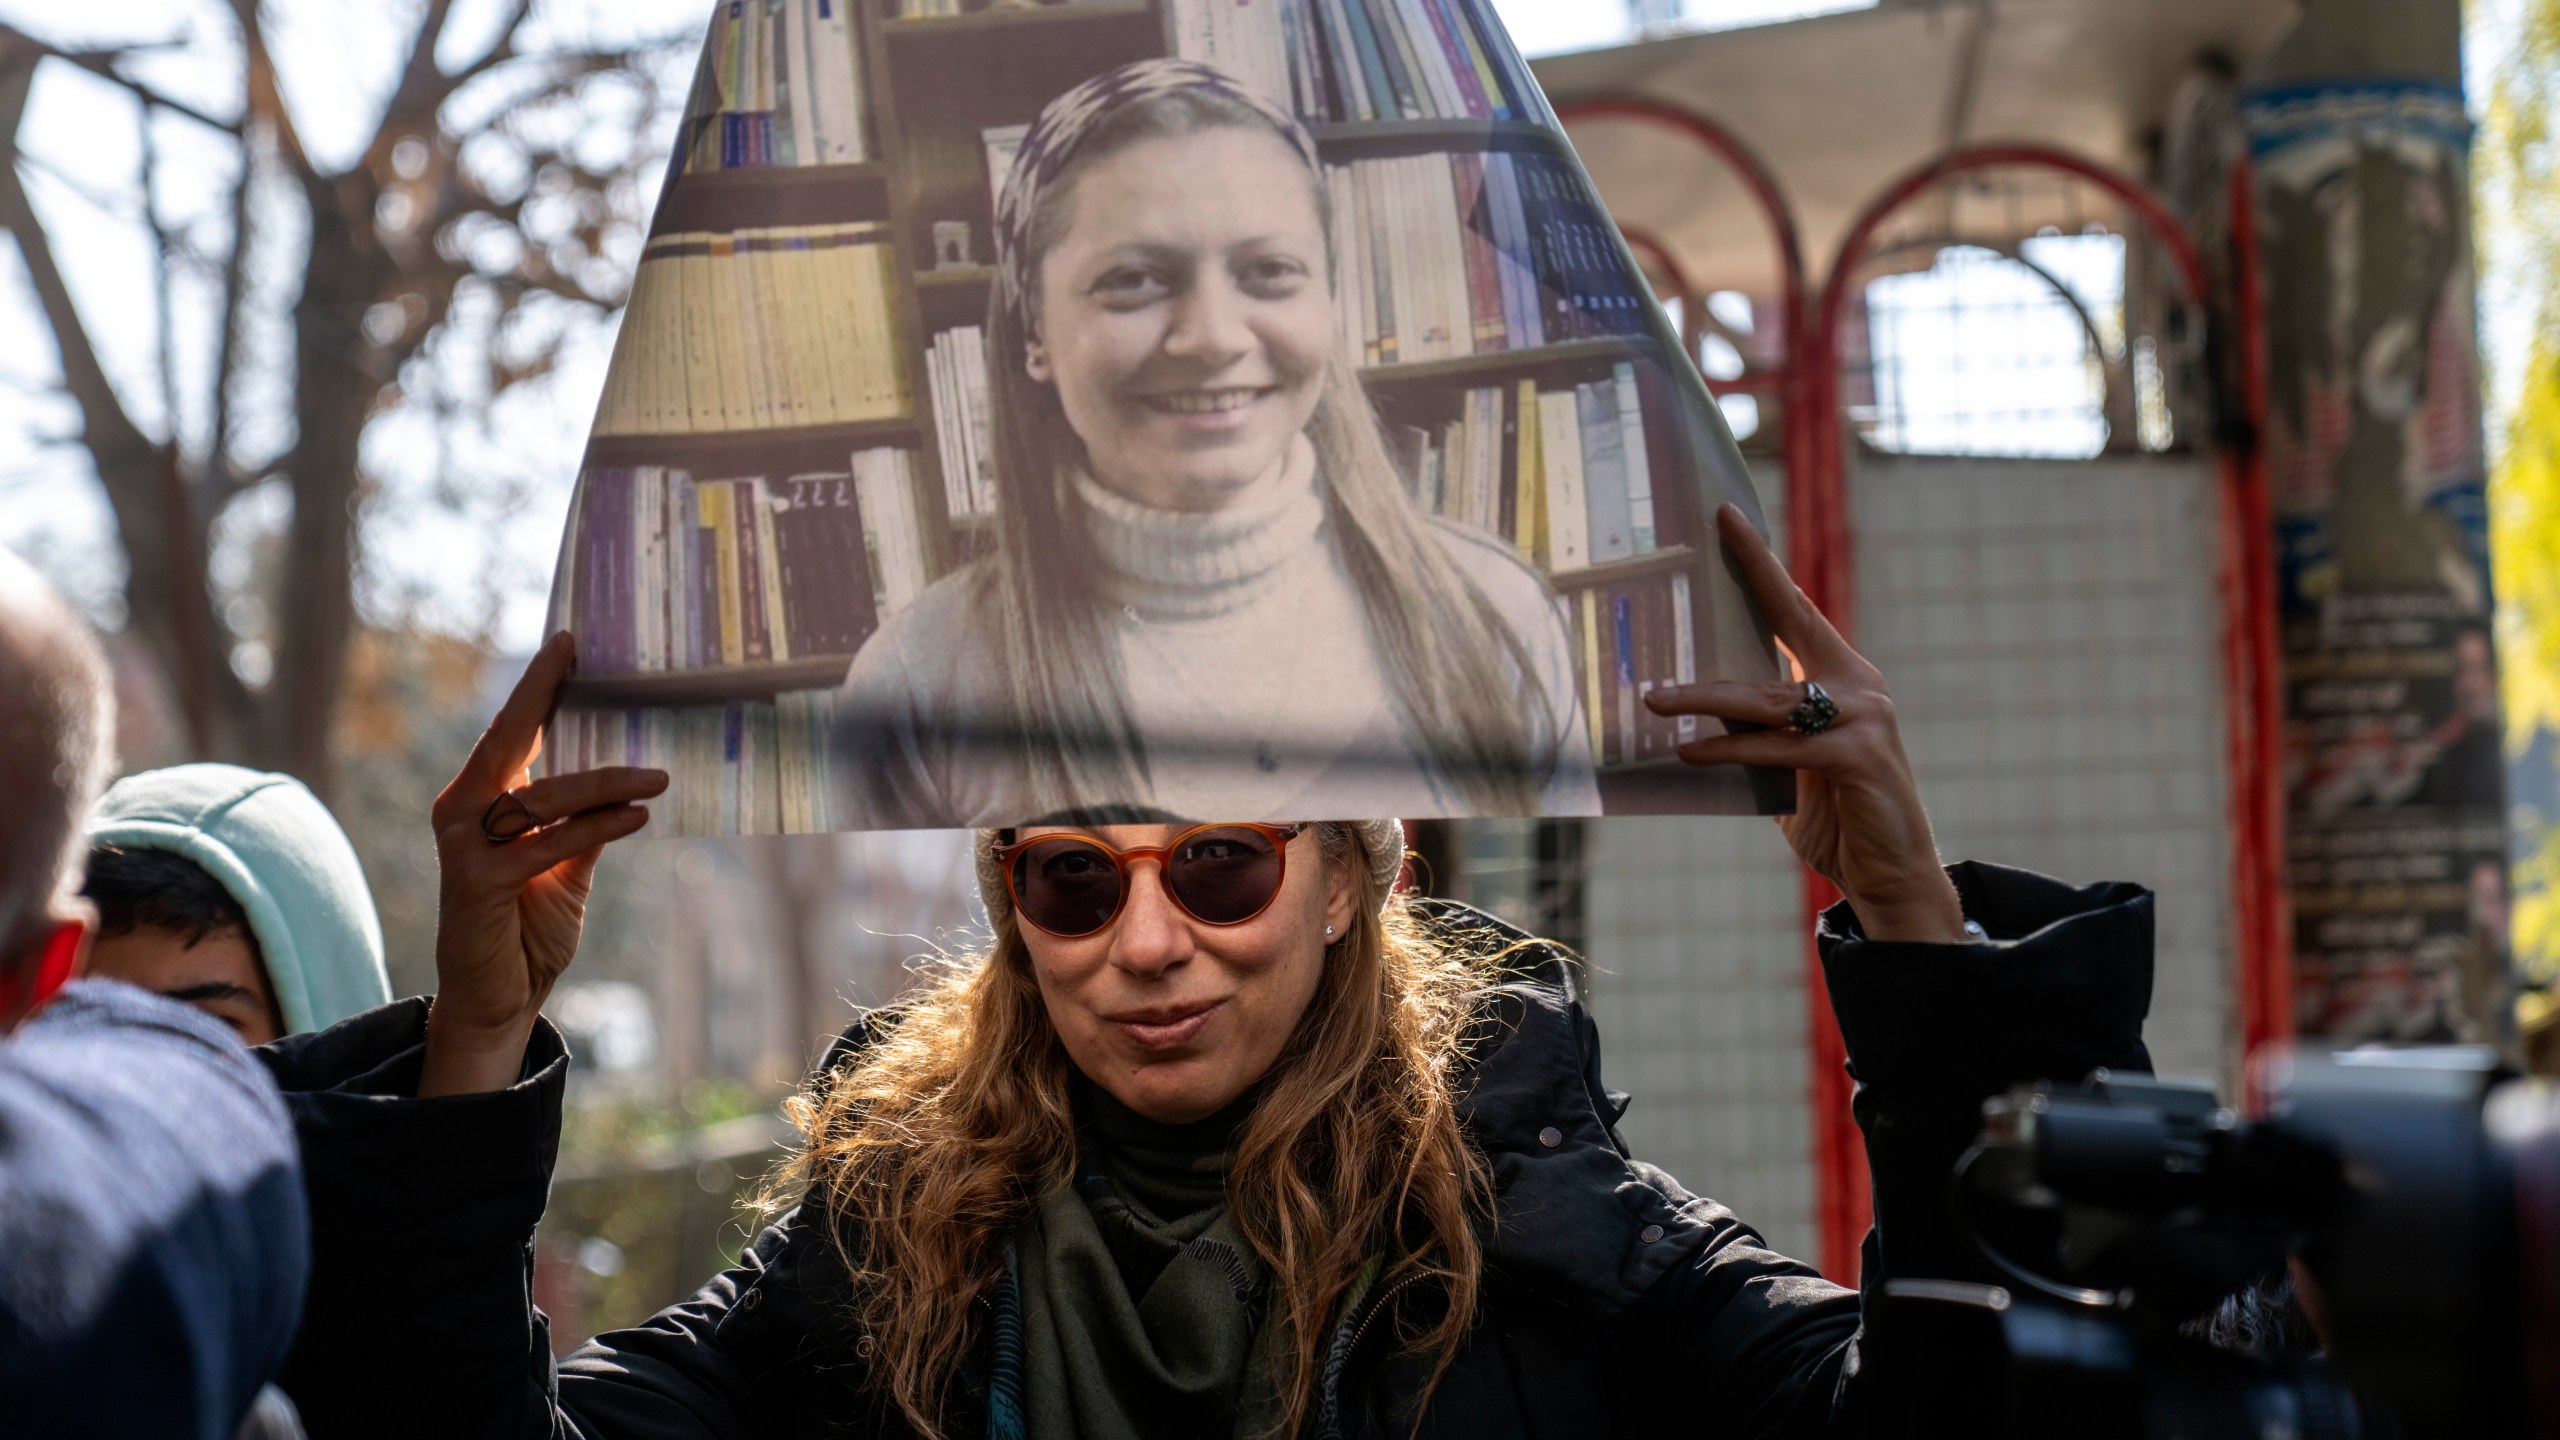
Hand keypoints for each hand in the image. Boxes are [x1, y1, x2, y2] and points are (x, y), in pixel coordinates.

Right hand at [421, 633, 666, 1095]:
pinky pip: (546, 843)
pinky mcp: (478, 882)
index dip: (537, 689)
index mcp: (478, 798)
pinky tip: (636, 818)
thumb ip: (584, 825)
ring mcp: (463, 846)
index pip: (510, 732)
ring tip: (659, 776)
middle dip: (541, 691)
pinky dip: (595, 827)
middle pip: (507, 739)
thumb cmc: (526, 929)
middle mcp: (460, 811)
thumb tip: (627, 785)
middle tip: (579, 652)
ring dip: (605, 782)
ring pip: (540, 794)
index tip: (568, 645)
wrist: (499, 999)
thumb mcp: (566, 868)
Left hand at [1645, 506, 1964, 942]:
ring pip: (1769, 697)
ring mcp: (1863, 717)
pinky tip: (1691, 752)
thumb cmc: (1836, 816)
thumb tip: (1691, 713)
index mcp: (1840, 676)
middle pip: (1791, 622)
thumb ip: (1755, 731)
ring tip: (1656, 698)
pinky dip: (1732, 750)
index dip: (1760, 564)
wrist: (1890, 873)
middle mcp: (1857, 684)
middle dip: (1749, 576)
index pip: (1794, 609)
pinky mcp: (1858, 756)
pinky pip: (1780, 747)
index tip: (1727, 519)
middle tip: (1706, 539)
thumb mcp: (1786, 764)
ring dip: (1706, 697)